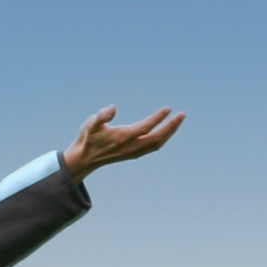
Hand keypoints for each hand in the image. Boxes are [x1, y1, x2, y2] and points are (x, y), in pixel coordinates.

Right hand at [60, 105, 184, 181]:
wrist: (85, 158)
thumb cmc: (88, 138)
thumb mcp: (90, 124)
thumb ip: (101, 116)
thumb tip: (113, 108)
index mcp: (122, 137)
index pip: (145, 127)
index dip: (157, 118)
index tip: (168, 109)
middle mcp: (131, 147)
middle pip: (157, 138)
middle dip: (171, 127)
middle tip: (182, 115)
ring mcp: (134, 152)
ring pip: (157, 144)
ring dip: (169, 133)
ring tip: (178, 120)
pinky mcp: (134, 154)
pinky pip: (153, 147)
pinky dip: (163, 138)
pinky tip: (166, 131)